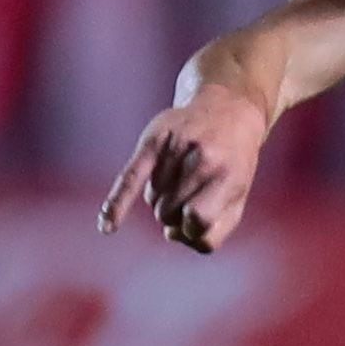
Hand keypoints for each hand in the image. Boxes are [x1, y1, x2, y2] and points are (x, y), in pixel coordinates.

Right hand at [99, 87, 270, 253]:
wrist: (228, 110)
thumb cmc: (232, 164)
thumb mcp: (238, 197)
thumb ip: (215, 230)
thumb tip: (174, 235)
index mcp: (230, 176)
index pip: (198, 220)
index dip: (192, 228)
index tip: (195, 221)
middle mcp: (204, 160)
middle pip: (169, 214)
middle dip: (175, 214)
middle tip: (192, 193)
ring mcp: (177, 148)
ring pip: (152, 200)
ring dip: (162, 198)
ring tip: (182, 175)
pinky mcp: (154, 140)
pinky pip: (129, 179)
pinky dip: (116, 204)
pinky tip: (106, 226)